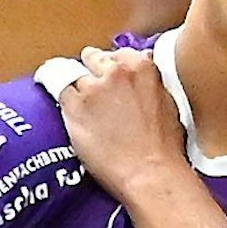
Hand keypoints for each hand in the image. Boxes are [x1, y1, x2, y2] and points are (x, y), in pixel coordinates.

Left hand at [56, 46, 191, 203]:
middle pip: (93, 59)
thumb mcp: (168, 105)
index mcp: (142, 67)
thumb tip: (141, 82)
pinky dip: (63, 101)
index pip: (118, 54)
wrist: (150, 173)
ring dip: (79, 90)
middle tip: (98, 93)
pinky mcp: (73, 107)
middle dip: (93, 72)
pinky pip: (58, 92)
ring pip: (74, 76)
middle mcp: (115, 72)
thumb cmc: (164, 148)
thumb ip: (150, 85)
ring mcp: (92, 89)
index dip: (113, 66)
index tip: (111, 76)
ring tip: (86, 111)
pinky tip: (69, 111)